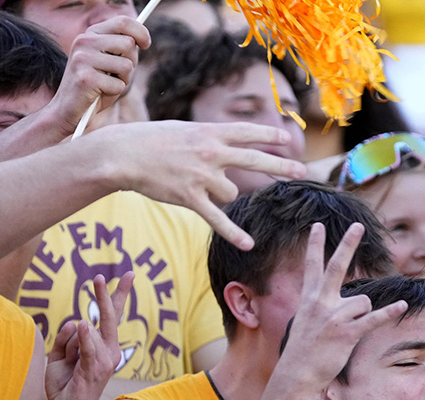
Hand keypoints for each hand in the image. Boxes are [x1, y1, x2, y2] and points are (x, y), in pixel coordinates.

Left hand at [45, 272, 133, 399]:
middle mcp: (110, 352)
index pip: (112, 316)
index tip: (128, 274)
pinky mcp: (93, 370)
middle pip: (109, 317)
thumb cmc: (65, 386)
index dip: (118, 294)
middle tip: (97, 277)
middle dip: (104, 296)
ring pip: (83, 332)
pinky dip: (85, 337)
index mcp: (104, 347)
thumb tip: (76, 322)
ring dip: (66, 345)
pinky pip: (88, 348)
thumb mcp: (60, 356)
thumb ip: (67, 337)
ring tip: (67, 366)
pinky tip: (83, 324)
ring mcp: (104, 361)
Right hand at [49, 16, 150, 134]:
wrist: (66, 111)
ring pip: (126, 66)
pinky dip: (114, 93)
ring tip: (107, 86)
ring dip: (123, 80)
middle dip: (131, 63)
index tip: (146, 44)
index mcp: (90, 34)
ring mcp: (83, 58)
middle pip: (128, 44)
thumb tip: (141, 39)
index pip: (123, 22)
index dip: (140, 32)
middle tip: (118, 75)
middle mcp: (84, 41)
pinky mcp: (86, 78)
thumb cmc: (94, 88)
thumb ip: (121, 49)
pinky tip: (99, 95)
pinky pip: (118, 85)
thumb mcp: (108, 63)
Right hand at [88, 120, 306, 249]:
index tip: (287, 140)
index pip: (246, 132)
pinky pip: (217, 219)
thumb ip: (206, 137)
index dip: (268, 136)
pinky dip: (233, 233)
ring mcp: (201, 175)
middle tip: (302, 171)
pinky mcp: (190, 197)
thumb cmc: (149, 140)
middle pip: (255, 160)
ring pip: (230, 193)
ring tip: (197, 186)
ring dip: (221, 194)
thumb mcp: (182, 130)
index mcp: (208, 132)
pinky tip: (249, 245)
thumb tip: (225, 144)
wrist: (122, 154)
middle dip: (281, 166)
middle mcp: (210, 152)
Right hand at [278, 223, 407, 385]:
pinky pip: (374, 318)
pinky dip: (389, 312)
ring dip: (362, 315)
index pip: (313, 266)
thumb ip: (323, 306)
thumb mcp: (306, 321)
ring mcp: (335, 317)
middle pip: (337, 266)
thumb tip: (354, 301)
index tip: (317, 226)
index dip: (315, 245)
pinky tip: (401, 304)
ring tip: (347, 331)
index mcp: (310, 299)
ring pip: (363, 302)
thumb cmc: (303, 350)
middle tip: (356, 226)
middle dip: (347, 244)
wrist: (298, 373)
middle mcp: (321, 303)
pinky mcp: (348, 332)